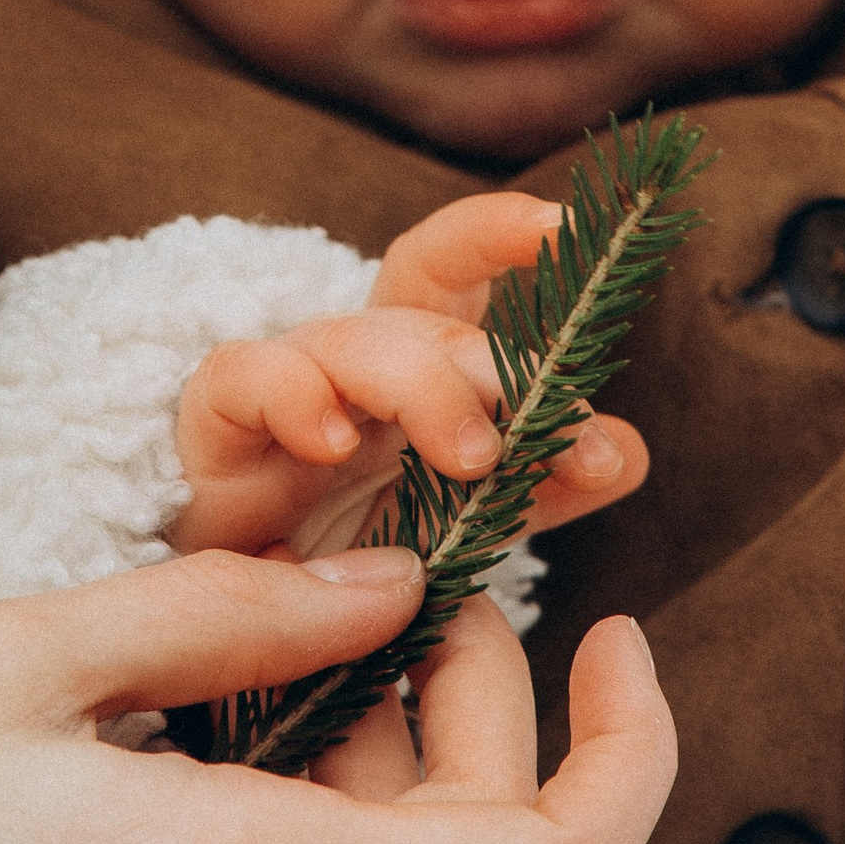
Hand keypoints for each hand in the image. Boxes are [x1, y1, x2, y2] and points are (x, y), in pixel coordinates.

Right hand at [172, 190, 650, 557]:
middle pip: (420, 313)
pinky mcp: (216, 426)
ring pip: (350, 342)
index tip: (564, 226)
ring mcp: (282, 385)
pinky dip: (291, 394)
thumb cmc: (349, 548)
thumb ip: (543, 485)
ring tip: (474, 459)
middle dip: (494, 365)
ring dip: (422, 388)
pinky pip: (244, 375)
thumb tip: (628, 450)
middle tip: (560, 437)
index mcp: (414, 365)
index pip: (453, 271)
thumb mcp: (462, 519)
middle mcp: (351, 360)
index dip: (499, 234)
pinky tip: (329, 443)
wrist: (241, 617)